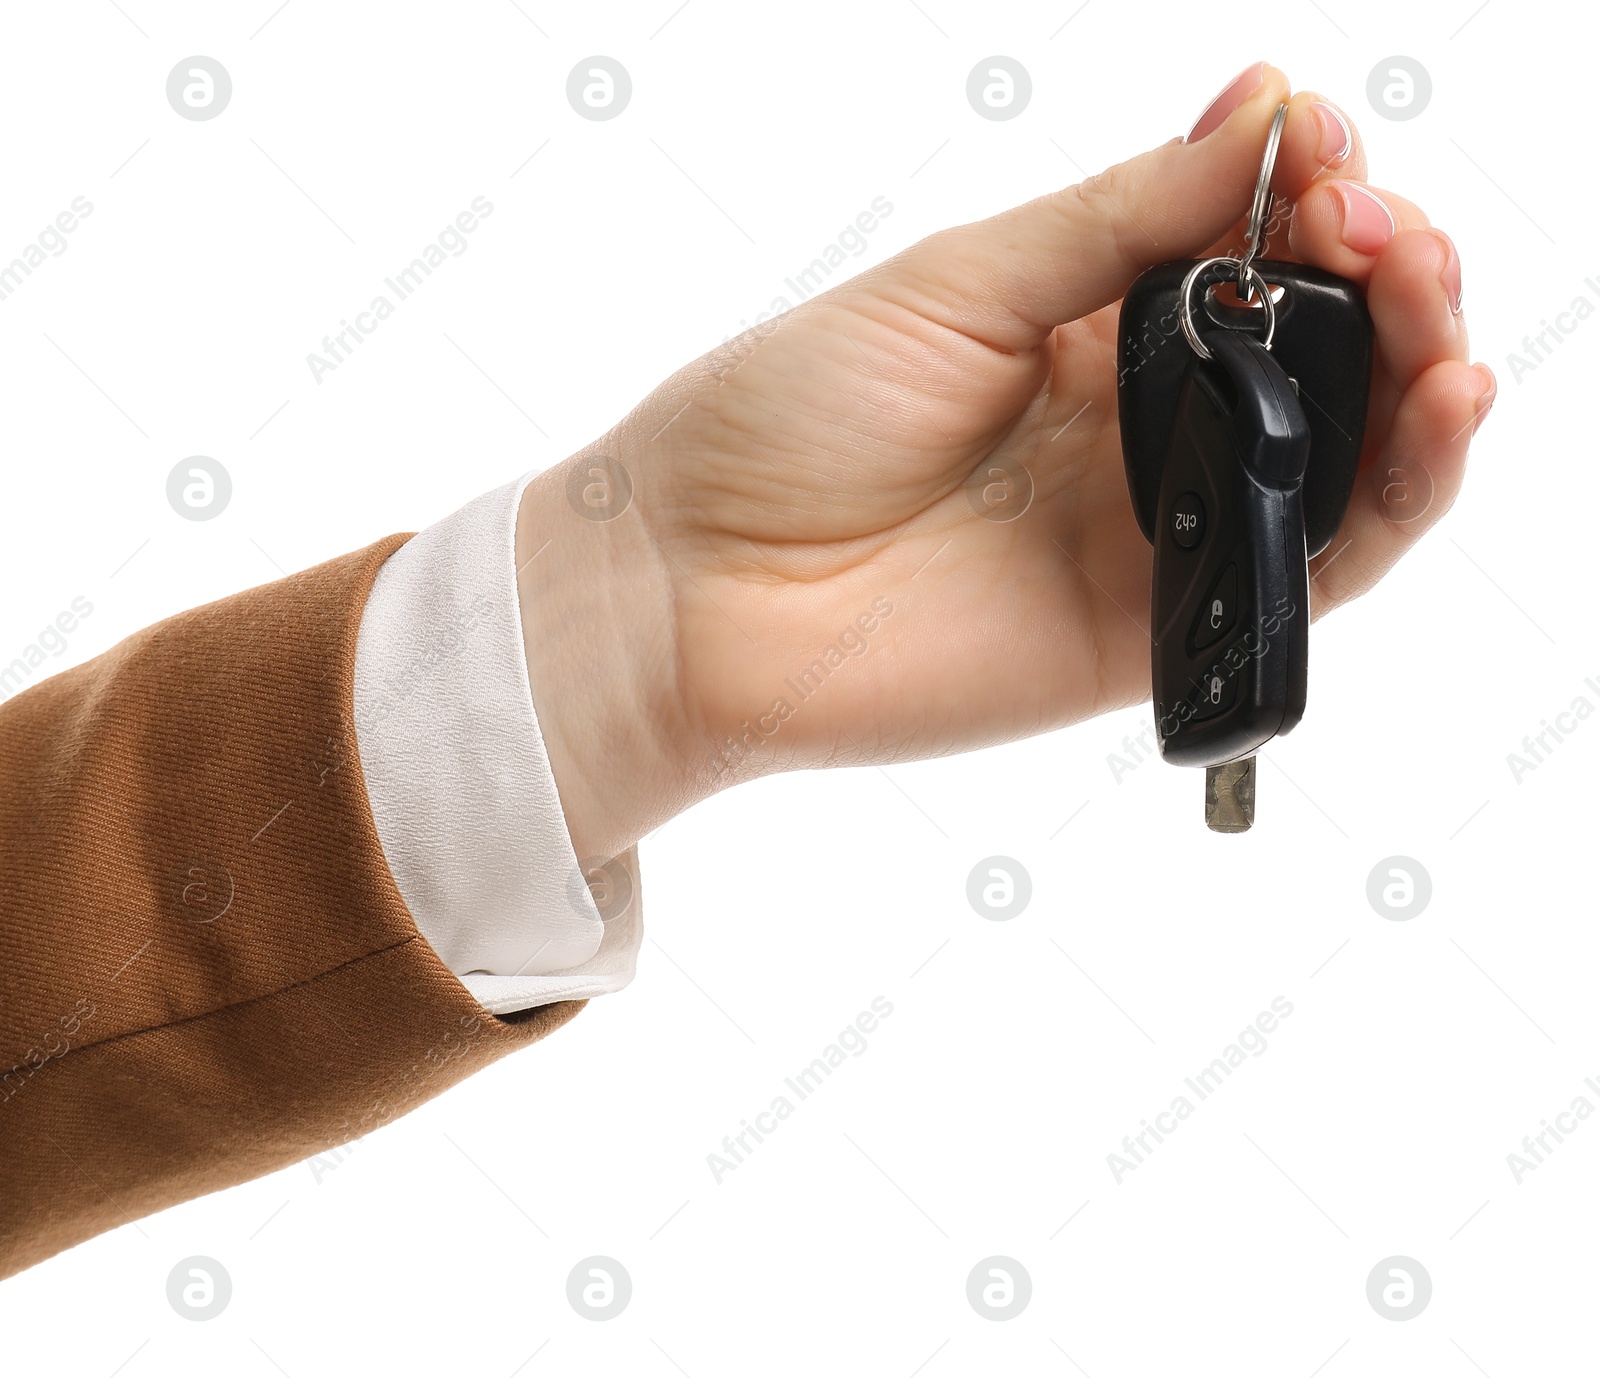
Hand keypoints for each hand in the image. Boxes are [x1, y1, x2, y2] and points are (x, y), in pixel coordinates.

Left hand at [516, 63, 1492, 861]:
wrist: (694, 586)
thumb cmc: (781, 421)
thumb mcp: (955, 282)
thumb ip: (1118, 222)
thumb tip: (1264, 114)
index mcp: (1083, 329)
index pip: (1249, 249)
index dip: (1309, 189)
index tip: (1321, 142)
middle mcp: (1134, 427)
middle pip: (1318, 350)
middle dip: (1382, 269)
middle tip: (1376, 220)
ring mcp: (1152, 528)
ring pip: (1345, 455)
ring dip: (1418, 365)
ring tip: (1422, 292)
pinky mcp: (1156, 627)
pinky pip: (1315, 567)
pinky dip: (1400, 493)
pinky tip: (1435, 406)